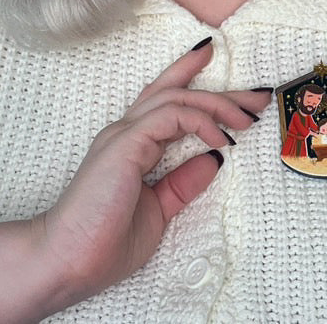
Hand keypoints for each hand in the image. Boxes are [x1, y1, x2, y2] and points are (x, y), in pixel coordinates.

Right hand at [33, 40, 269, 307]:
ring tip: (247, 119)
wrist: (68, 262)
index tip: (221, 65)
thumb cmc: (102, 242)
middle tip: (258, 95)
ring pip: (177, 98)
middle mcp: (127, 131)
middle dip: (222, 91)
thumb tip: (214, 159)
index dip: (191, 75)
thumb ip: (183, 184)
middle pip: (178, 92)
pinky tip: (220, 137)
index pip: (166, 98)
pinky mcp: (126, 143)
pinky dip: (200, 121)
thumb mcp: (159, 210)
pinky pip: (170, 116)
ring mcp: (124, 134)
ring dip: (217, 104)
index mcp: (133, 144)